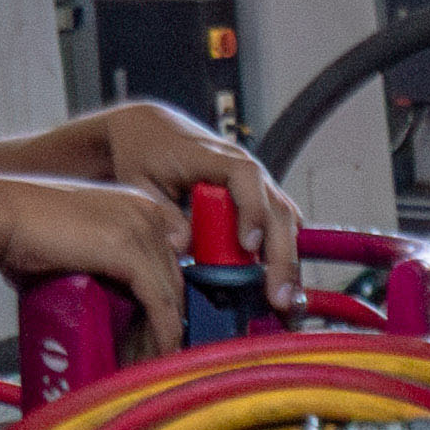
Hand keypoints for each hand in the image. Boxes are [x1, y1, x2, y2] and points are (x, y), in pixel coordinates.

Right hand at [0, 177, 187, 340]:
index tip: (161, 323)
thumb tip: (112, 299)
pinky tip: (157, 354)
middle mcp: (144, 213)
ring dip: (163, 334)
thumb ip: (102, 258)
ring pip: (171, 294)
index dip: (169, 292)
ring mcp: (140, 231)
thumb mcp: (78, 238)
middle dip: (167, 319)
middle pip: (175, 277)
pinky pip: (161, 303)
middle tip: (152, 351)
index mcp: (135, 204)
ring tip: (148, 361)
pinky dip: (163, 333)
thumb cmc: (25, 233)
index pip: (173, 254)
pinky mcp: (130, 254)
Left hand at [75, 100, 301, 299]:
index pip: (246, 178)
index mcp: (215, 157)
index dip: (252, 210)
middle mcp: (246, 168)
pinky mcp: (258, 198)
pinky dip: (284, 254)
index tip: (247, 246)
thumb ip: (162, 212)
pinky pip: (281, 225)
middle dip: (282, 254)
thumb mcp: (140, 180)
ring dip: (289, 260)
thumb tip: (184, 245)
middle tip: (278, 294)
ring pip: (287, 219)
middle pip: (278, 208)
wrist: (153, 130)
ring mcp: (257, 184)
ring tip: (286, 299)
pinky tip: (282, 283)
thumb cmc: (144, 151)